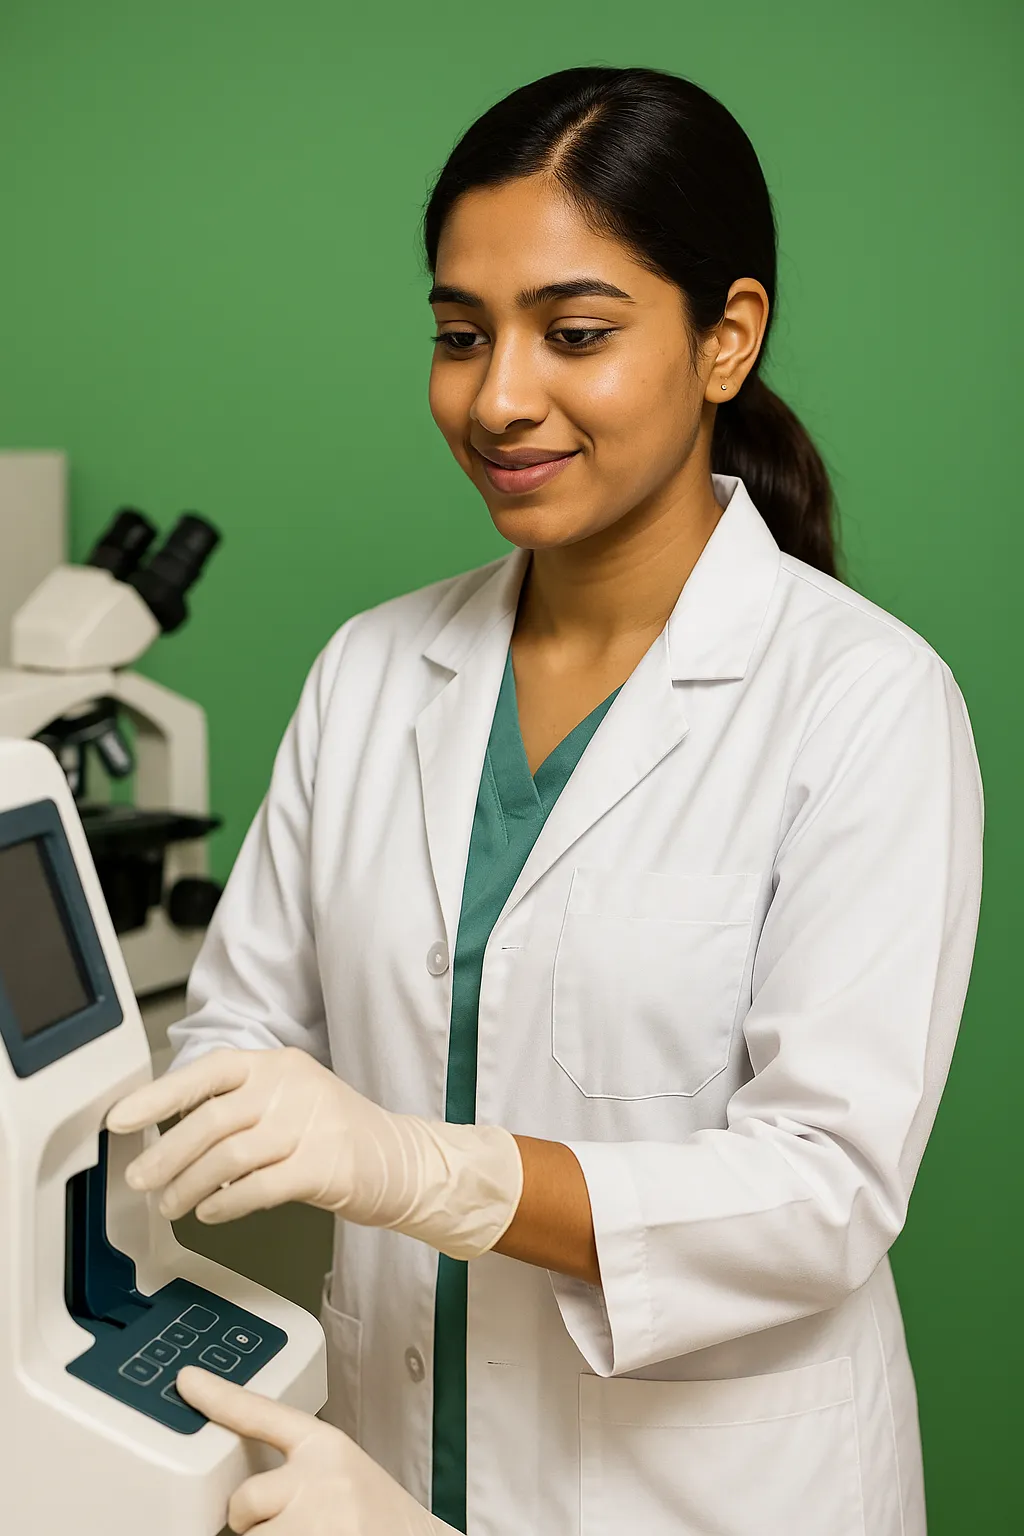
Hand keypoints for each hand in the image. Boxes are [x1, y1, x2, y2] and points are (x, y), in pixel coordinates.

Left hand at [105, 1047, 522, 1259]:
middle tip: (141, 1181)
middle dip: (165, 1156)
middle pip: (212, 1120)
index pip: (209, 1071)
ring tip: (173, 1205)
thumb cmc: (336, 1133)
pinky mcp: (324, 1166)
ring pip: (229, 1157)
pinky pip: (259, 1187)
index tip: (121, 1119)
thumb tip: (170, 1128)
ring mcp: (311, 1125)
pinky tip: (213, 1212)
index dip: (159, 1095)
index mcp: (278, 1064)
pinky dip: (227, 1203)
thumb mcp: (288, 1100)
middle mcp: (292, 1087)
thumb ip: (237, 1106)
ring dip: (189, 1186)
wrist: (402, 1159)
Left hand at [176, 1365, 449, 1533]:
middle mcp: (315, 1478)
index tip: (187, 1381)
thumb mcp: (347, 1479)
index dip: (219, 1397)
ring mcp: (309, 1520)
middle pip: (244, 1502)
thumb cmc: (386, 1523)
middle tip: (299, 1529)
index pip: (263, 1412)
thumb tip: (250, 1494)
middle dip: (258, 1526)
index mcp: (327, 1449)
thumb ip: (303, 1474)